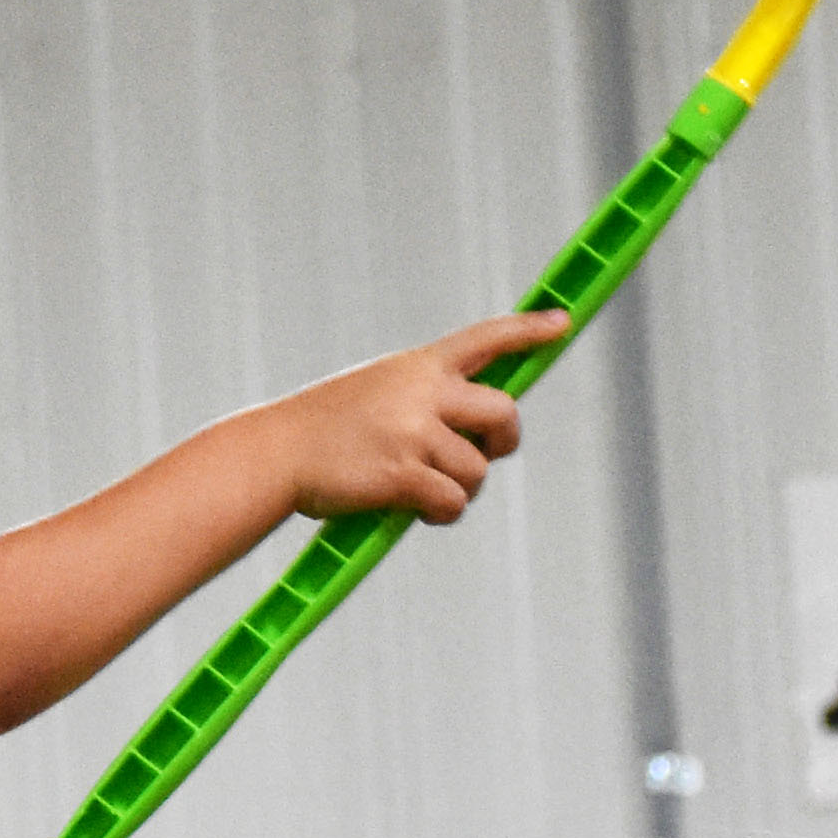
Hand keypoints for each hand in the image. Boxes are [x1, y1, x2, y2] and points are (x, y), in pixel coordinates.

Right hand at [276, 313, 563, 526]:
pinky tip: (415, 510)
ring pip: (477, 469)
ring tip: (420, 490)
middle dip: (502, 440)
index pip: (486, 338)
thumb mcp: (377, 391)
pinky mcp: (405, 474)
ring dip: (458, 488)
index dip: (529, 331)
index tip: (562, 324)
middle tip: (482, 453)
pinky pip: (454, 501)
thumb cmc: (324, 430)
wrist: (276, 454)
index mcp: (417, 365)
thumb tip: (473, 428)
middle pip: (504, 413)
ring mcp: (415, 433)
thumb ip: (425, 398)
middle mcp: (423, 392)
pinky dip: (441, 513)